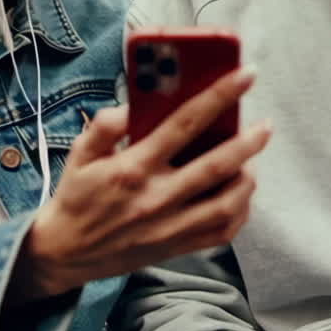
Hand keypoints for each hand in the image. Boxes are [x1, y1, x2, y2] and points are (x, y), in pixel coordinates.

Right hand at [11, 67, 270, 299]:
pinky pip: (220, 232)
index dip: (218, 97)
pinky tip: (240, 194)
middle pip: (216, 166)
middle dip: (248, 142)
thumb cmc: (76, 198)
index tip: (244, 77)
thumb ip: (104, 126)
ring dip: (248, 179)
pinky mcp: (176, 247)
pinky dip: (239, 212)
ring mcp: (169, 226)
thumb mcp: (80, 154)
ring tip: (252, 159)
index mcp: (133, 167)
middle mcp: (156, 197)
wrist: (65, 253)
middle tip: (265, 125)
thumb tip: (130, 106)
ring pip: (226, 204)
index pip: (184, 124)